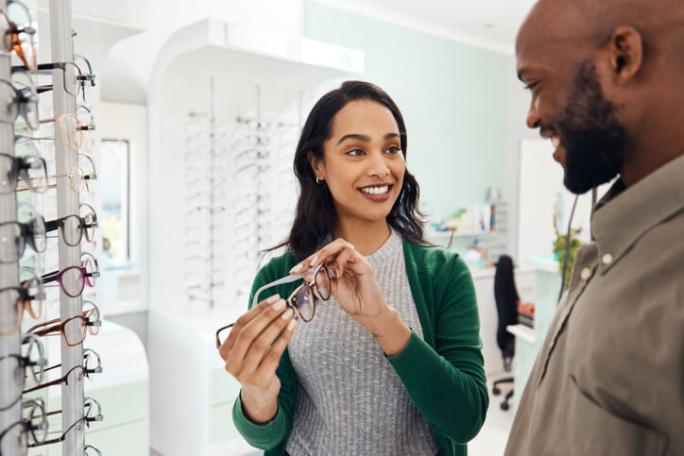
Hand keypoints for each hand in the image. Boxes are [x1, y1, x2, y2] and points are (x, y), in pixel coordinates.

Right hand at [218, 294, 295, 422]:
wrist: (259, 394)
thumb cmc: (255, 363)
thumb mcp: (249, 348)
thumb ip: (254, 329)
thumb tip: (274, 303)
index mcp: (224, 351)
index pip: (240, 324)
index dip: (258, 310)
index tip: (274, 299)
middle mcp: (230, 363)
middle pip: (249, 333)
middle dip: (267, 316)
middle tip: (283, 304)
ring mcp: (243, 374)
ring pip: (261, 344)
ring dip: (277, 326)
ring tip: (289, 314)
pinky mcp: (259, 381)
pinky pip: (273, 355)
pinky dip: (283, 339)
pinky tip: (292, 328)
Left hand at [290, 238, 388, 327]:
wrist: (367, 313)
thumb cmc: (352, 302)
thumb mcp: (331, 290)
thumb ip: (321, 280)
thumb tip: (306, 274)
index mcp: (338, 265)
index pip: (321, 257)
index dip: (306, 262)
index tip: (293, 271)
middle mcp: (347, 260)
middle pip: (329, 247)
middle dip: (314, 255)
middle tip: (304, 266)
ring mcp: (356, 261)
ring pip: (340, 245)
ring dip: (325, 253)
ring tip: (316, 264)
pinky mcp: (364, 264)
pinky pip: (350, 253)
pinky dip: (339, 261)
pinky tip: (336, 273)